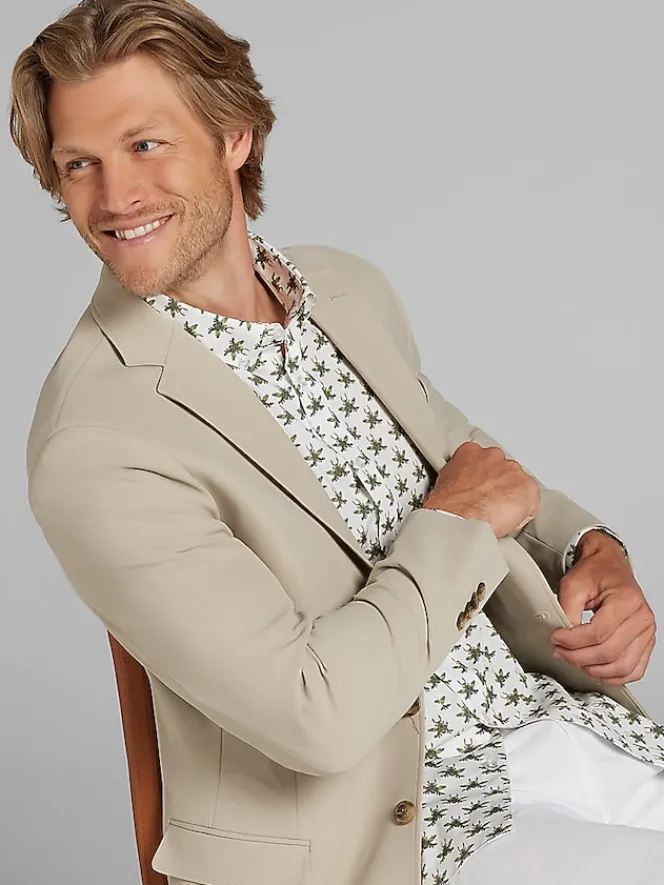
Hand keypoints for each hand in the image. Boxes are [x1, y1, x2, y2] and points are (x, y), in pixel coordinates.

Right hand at [422, 440, 539, 536]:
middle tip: (490, 503)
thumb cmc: (448, 505)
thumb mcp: (445, 484)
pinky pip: (531, 501)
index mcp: (470, 452)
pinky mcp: (527, 487)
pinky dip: (524, 512)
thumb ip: (461, 477)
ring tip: (498, 515)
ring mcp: (511, 470)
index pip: (483, 460)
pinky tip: (509, 521)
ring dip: (511, 497)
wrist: (458, 518)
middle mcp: (493, 456)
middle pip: (503, 469)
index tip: (480, 488)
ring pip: (518, 483)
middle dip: (499, 485)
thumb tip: (464, 488)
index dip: (483, 478)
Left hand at [551, 532, 656, 684]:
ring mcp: (646, 632)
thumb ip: (567, 609)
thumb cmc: (595, 572)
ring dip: (595, 670)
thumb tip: (564, 636)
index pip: (598, 633)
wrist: (608, 566)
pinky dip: (615, 676)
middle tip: (560, 651)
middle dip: (579, 657)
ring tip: (575, 661)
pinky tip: (596, 671)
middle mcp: (641, 617)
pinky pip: (634, 670)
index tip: (556, 638)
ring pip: (623, 666)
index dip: (572, 641)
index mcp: (626, 600)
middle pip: (609, 652)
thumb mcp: (573, 583)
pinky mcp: (645, 642)